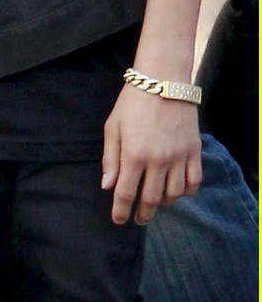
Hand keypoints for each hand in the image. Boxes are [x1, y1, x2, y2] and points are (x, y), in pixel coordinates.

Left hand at [102, 86, 201, 225]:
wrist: (163, 81)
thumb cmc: (133, 102)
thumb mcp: (113, 126)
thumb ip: (110, 158)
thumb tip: (107, 186)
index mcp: (134, 154)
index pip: (126, 193)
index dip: (121, 211)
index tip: (118, 220)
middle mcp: (158, 160)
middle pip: (152, 200)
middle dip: (143, 214)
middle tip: (138, 219)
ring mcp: (179, 157)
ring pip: (174, 195)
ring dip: (163, 203)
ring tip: (156, 202)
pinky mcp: (194, 152)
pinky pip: (193, 183)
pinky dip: (185, 192)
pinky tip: (176, 190)